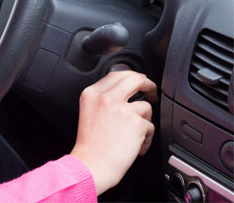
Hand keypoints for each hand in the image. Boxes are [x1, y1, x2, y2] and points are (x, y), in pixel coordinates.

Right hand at [70, 70, 157, 195]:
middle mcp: (106, 97)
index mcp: (92, 94)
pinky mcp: (137, 123)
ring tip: (134, 136)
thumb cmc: (90, 145)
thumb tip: (125, 90)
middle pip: (134, 78)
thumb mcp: (88, 112)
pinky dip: (146, 138)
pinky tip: (136, 146)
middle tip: (152, 92)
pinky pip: (151, 126)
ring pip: (146, 106)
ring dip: (144, 121)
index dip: (131, 76)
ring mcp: (122, 109)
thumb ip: (103, 98)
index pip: (116, 74)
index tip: (138, 82)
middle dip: (148, 84)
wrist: (91, 165)